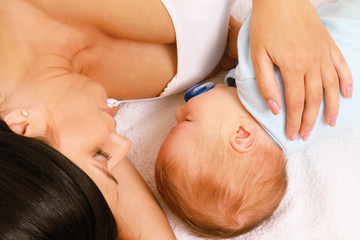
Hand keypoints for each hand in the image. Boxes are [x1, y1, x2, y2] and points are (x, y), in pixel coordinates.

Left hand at [250, 0, 352, 140]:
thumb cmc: (265, 25)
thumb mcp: (258, 56)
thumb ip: (266, 83)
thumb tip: (275, 107)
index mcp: (292, 67)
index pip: (295, 103)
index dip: (294, 121)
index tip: (293, 134)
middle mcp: (312, 62)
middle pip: (314, 99)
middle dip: (310, 120)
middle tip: (306, 135)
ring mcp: (323, 53)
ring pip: (332, 86)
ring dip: (332, 107)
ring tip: (331, 122)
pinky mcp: (328, 44)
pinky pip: (341, 66)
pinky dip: (347, 81)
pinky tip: (349, 94)